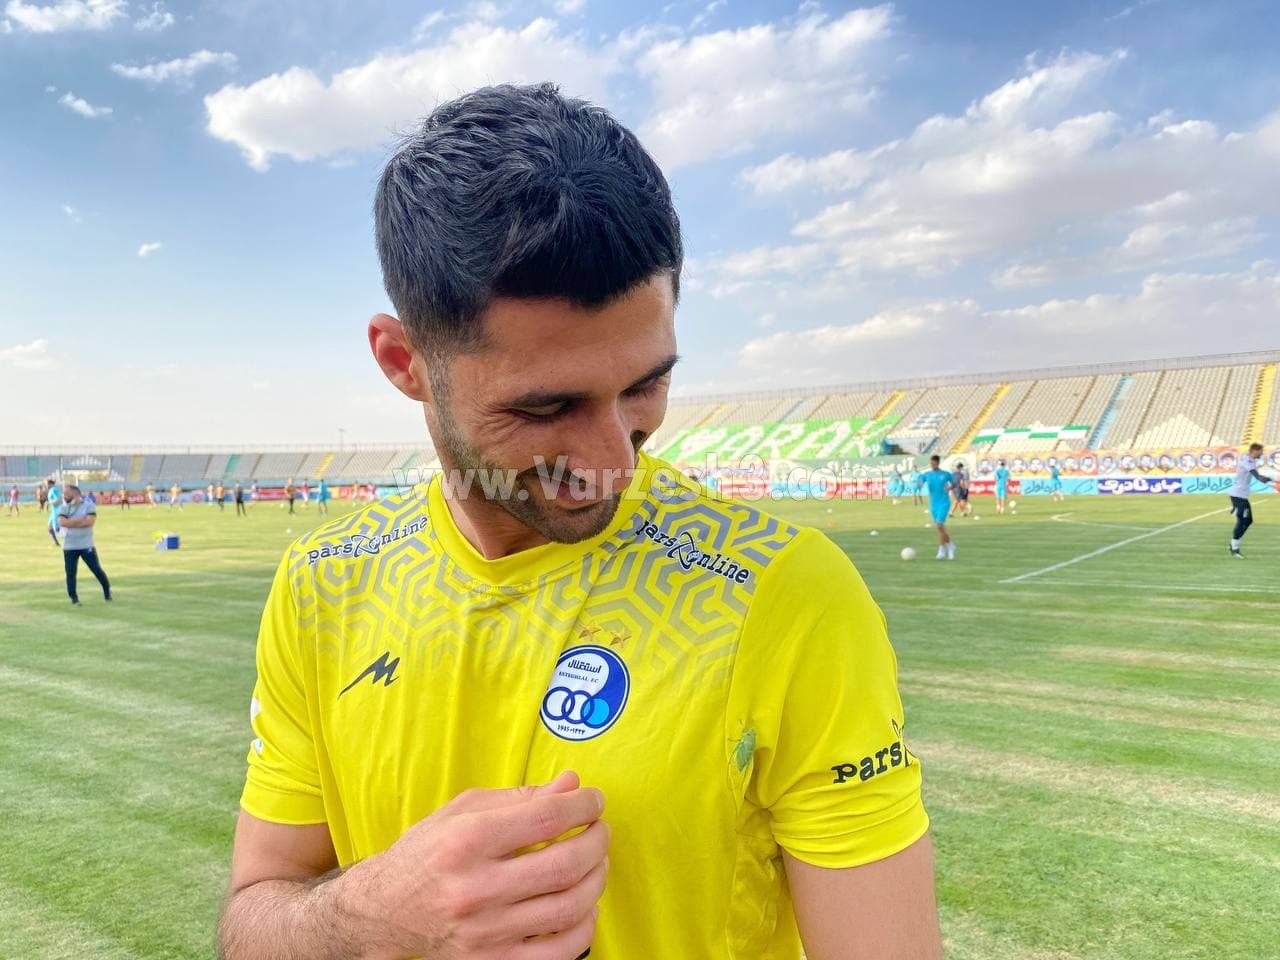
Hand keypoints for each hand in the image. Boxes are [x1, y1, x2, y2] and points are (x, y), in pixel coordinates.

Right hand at [341, 771, 607, 959]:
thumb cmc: (429, 853)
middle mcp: (474, 889)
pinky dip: (584, 927)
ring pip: (569, 907)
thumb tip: (572, 784)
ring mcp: (485, 932)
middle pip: (564, 864)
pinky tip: (583, 905)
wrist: (384, 911)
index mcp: (467, 841)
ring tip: (595, 862)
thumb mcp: (463, 811)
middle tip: (600, 830)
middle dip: (597, 841)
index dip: (583, 805)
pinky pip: (560, 953)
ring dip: (596, 879)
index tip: (594, 800)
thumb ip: (521, 798)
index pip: (547, 818)